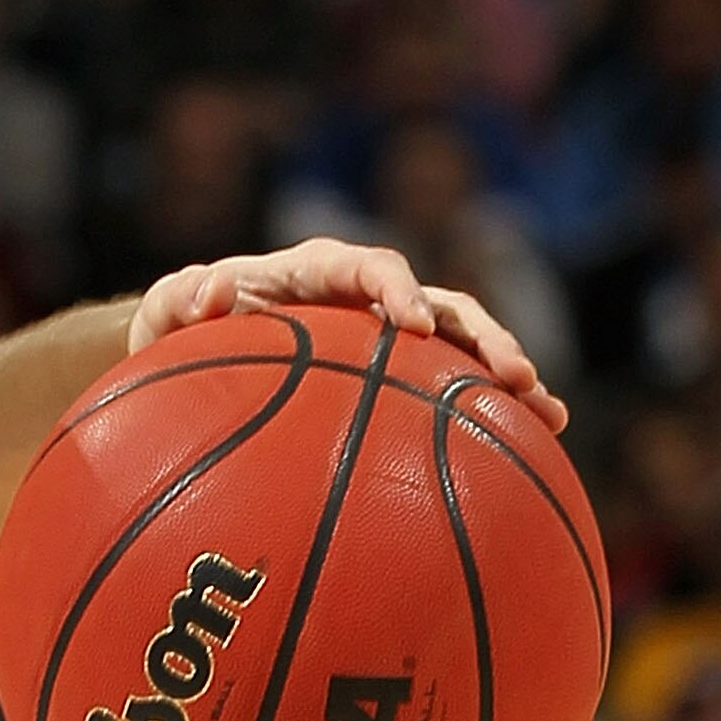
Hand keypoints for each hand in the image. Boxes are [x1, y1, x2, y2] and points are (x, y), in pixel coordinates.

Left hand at [128, 240, 566, 428]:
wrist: (199, 346)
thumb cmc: (183, 326)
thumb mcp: (168, 313)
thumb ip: (182, 300)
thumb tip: (206, 292)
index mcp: (321, 270)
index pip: (370, 268)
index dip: (397, 290)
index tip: (413, 326)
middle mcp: (369, 296)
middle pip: (444, 307)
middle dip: (484, 337)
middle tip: (517, 376)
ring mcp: (392, 338)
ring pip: (464, 349)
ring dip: (508, 376)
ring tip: (551, 414)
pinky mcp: (402, 375)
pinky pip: (452, 392)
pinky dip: (492, 416)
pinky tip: (536, 453)